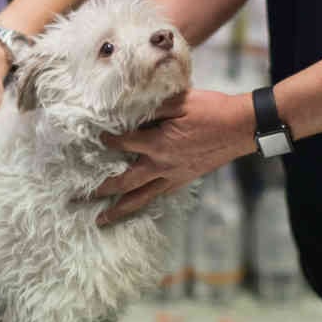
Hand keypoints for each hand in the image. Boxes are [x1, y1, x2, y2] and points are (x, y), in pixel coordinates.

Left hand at [94, 89, 257, 224]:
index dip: (108, 140)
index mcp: (158, 143)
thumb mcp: (180, 101)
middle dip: (101, 190)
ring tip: (101, 220)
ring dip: (119, 210)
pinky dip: (145, 202)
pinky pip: (160, 195)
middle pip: (125, 182)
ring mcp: (173, 176)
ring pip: (141, 197)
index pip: (123, 143)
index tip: (98, 137)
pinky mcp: (184, 179)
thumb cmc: (212, 110)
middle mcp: (162, 165)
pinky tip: (137, 206)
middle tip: (80, 199)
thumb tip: (128, 108)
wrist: (241, 127)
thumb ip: (152, 107)